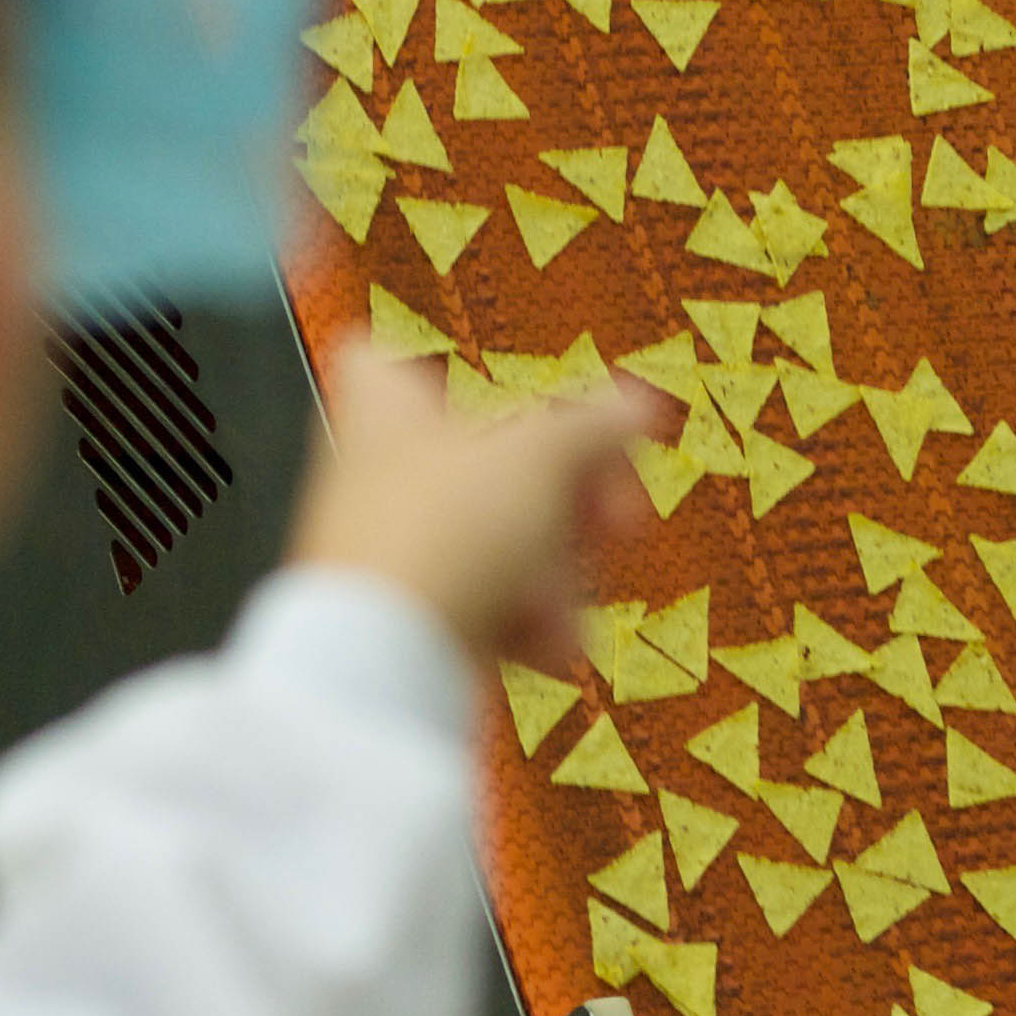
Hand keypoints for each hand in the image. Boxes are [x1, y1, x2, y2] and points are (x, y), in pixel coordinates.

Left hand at [285, 340, 675, 673]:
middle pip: (483, 460)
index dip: (449, 361)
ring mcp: (396, 547)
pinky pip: (484, 601)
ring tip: (571, 589)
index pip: (391, 353)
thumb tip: (636, 402)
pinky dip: (524, 618)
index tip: (510, 377)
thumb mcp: (541, 456)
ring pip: (494, 537)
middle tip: (605, 509)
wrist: (388, 662)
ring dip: (550, 567)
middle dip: (557, 492)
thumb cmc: (435, 536)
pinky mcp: (413, 613)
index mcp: (386, 407)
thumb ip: (594, 424)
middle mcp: (379, 472)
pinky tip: (551, 638)